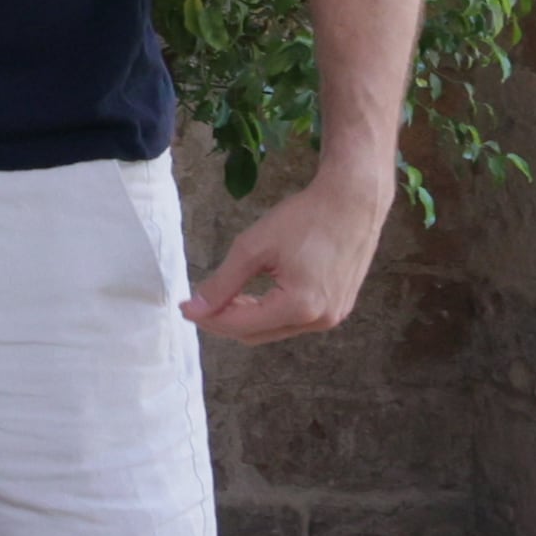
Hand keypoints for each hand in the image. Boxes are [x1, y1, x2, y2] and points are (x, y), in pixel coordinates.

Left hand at [183, 163, 395, 343]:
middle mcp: (320, 320)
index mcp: (300, 306)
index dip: (208, 318)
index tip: (183, 306)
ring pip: (275, 330)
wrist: (352, 201)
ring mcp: (333, 316)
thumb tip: (194, 308)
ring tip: (223, 297)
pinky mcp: (339, 307)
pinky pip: (294, 320)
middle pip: (257, 334)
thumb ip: (223, 283)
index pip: (241, 325)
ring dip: (246, 318)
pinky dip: (269, 312)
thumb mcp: (254, 248)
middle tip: (198, 302)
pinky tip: (252, 295)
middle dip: (224, 321)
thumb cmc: (304, 219)